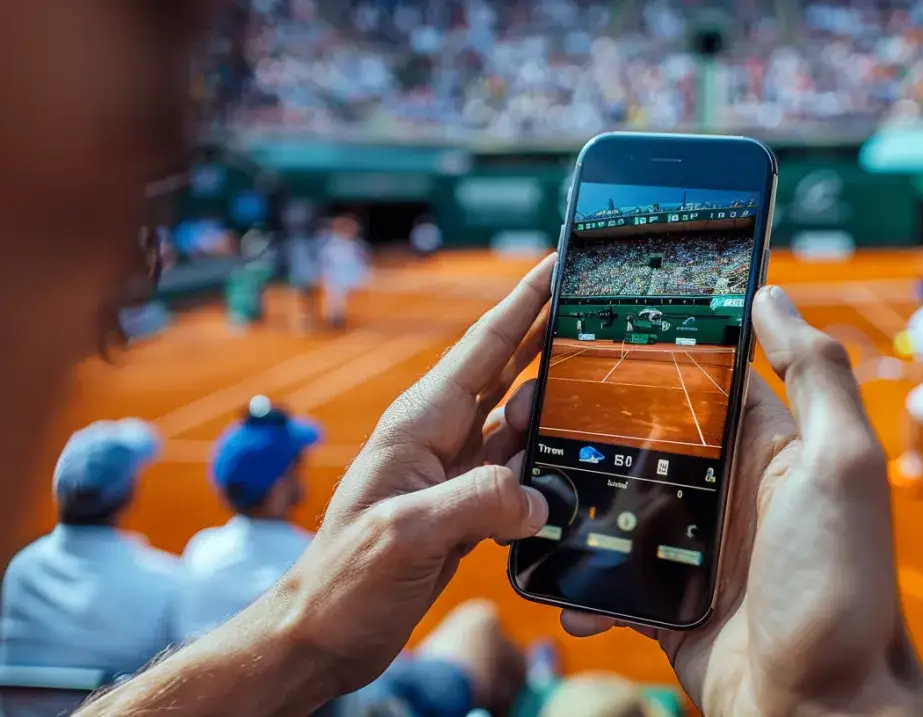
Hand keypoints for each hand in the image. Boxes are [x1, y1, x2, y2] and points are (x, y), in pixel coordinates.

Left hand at [273, 255, 557, 696]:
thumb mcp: (405, 535)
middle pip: (508, 372)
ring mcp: (454, 473)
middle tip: (597, 313)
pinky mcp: (467, 509)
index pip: (483, 348)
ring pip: (519, 424)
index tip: (556, 264)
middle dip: (549, 336)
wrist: (325, 635)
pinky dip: (549, 467)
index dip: (523, 302)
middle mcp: (439, 439)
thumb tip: (537, 498)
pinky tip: (573, 471)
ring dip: (555, 412)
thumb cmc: (343, 581)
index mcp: (419, 425)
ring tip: (594, 397)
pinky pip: (520, 473)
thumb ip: (475, 506)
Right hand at [561, 286, 922, 716]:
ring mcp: (698, 548)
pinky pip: (612, 575)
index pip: (707, 379)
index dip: (658, 351)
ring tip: (526, 488)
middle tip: (529, 411)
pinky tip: (557, 576)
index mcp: (772, 448)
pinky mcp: (670, 601)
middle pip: (648, 438)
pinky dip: (581, 576)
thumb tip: (772, 295)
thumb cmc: (841, 586)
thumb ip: (815, 376)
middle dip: (592, 425)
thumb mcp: (841, 465)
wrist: (820, 711)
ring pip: (617, 504)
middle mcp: (732, 490)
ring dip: (575, 500)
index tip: (594, 327)